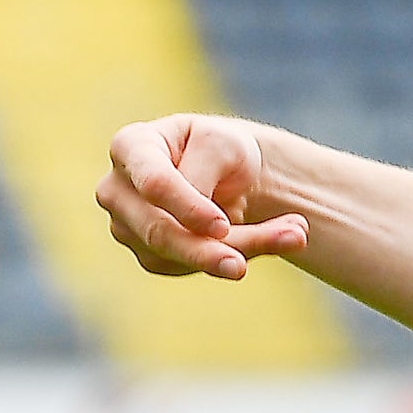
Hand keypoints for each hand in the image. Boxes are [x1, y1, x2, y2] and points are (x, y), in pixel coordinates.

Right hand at [96, 114, 309, 278]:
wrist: (231, 171)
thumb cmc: (220, 148)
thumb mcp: (220, 144)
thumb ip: (202, 176)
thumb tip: (203, 231)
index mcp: (130, 146)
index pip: (154, 184)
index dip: (188, 207)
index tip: (223, 225)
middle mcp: (117, 190)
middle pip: (159, 231)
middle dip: (209, 249)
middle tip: (252, 261)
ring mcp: (127, 228)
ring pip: (176, 256)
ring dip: (239, 251)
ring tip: (295, 236)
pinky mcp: (150, 256)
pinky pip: (188, 268)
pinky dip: (233, 257)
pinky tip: (276, 239)